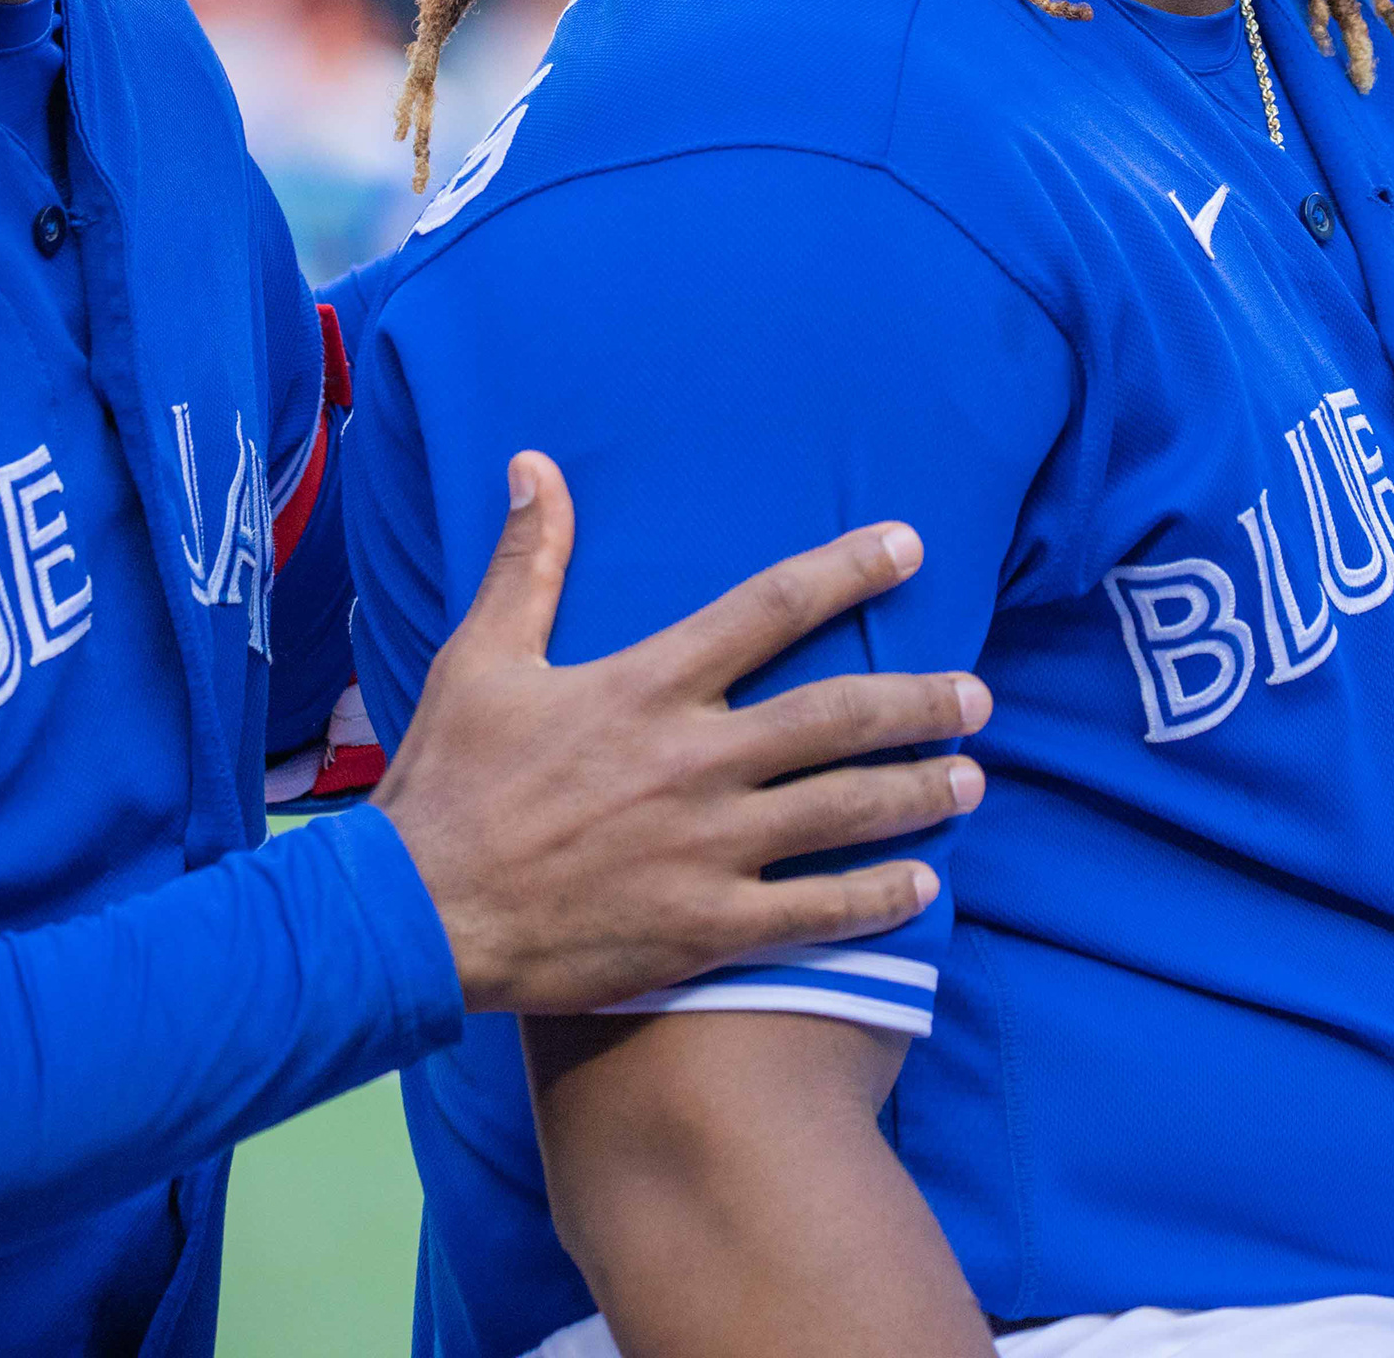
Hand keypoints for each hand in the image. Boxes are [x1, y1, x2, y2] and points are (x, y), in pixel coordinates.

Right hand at [374, 451, 988, 1016]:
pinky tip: (924, 886)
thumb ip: (527, 563)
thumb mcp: (482, 659)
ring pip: (844, 812)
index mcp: (648, 685)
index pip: (771, 608)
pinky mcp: (703, 927)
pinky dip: (879, 900)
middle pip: (838, 717)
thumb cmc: (449, 783)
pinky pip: (816, 913)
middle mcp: (694, 760)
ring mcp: (707, 849)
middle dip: (921, 703)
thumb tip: (534, 466)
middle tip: (979, 697)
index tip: (911, 548)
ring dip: (919, 794)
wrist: (414, 916)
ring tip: (974, 780)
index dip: (849, 571)